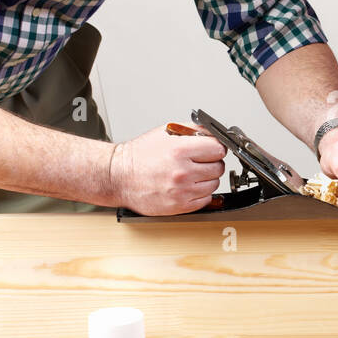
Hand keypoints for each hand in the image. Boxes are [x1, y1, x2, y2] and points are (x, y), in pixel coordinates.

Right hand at [110, 123, 226, 215]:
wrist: (119, 176)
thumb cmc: (139, 155)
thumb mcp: (166, 132)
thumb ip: (193, 130)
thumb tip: (213, 134)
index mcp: (180, 150)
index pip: (219, 149)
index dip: (215, 147)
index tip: (210, 149)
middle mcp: (182, 172)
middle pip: (218, 167)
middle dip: (211, 162)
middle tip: (198, 161)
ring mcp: (182, 191)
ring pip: (214, 184)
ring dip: (206, 179)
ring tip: (190, 174)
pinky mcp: (180, 206)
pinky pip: (205, 199)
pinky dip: (200, 193)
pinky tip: (188, 186)